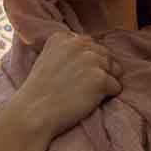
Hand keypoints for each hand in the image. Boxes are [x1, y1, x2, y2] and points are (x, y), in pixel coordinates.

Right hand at [4, 32, 121, 141]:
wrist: (33, 113)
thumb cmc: (38, 92)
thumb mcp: (47, 59)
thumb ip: (67, 52)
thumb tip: (92, 54)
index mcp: (63, 37)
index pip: (89, 44)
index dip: (87, 62)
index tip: (76, 76)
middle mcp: (78, 43)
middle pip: (105, 54)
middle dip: (100, 70)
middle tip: (84, 87)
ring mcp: (90, 60)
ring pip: (115, 69)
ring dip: (106, 82)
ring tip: (88, 94)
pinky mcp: (100, 78)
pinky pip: (117, 87)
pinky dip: (108, 96)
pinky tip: (90, 102)